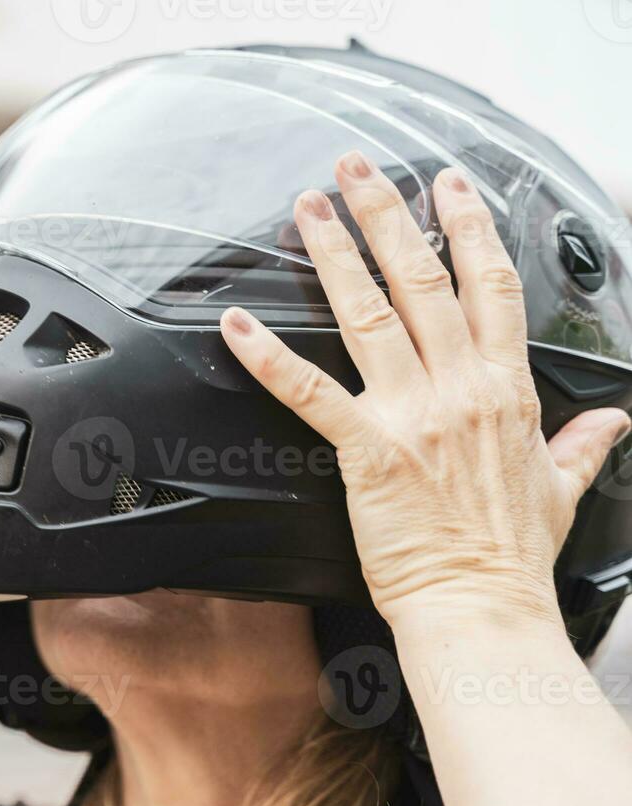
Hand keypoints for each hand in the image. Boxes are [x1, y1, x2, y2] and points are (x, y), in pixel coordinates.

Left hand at [221, 151, 629, 626]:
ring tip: (307, 211)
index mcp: (506, 391)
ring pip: (369, 315)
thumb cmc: (510, 558)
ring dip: (335, 256)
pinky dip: (269, 356)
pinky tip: (237, 324)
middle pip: (424, 281)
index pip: (490, 289)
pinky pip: (309, 391)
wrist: (481, 609)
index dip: (469, 229)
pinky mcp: (367, 449)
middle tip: (359, 170)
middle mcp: (461, 389)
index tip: (451, 188)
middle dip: (390, 217)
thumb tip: (614, 420)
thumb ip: (582, 445)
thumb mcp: (562, 490)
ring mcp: (413, 415)